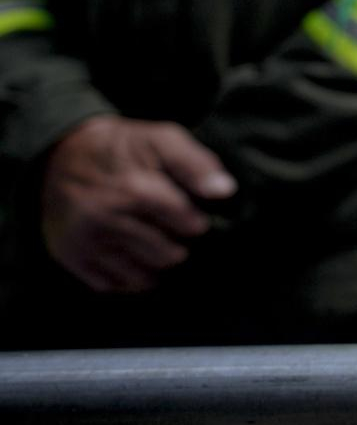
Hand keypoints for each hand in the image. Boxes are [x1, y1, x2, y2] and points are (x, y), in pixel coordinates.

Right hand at [40, 115, 236, 293]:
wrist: (63, 156)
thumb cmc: (124, 148)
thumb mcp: (162, 139)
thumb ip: (196, 164)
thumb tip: (225, 191)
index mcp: (133, 190)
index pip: (185, 224)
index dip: (196, 223)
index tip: (195, 219)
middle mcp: (105, 220)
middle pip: (167, 255)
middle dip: (179, 246)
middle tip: (175, 233)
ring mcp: (85, 242)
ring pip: (142, 276)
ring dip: (157, 264)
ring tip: (159, 245)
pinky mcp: (72, 258)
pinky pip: (114, 284)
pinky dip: (130, 276)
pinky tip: (136, 256)